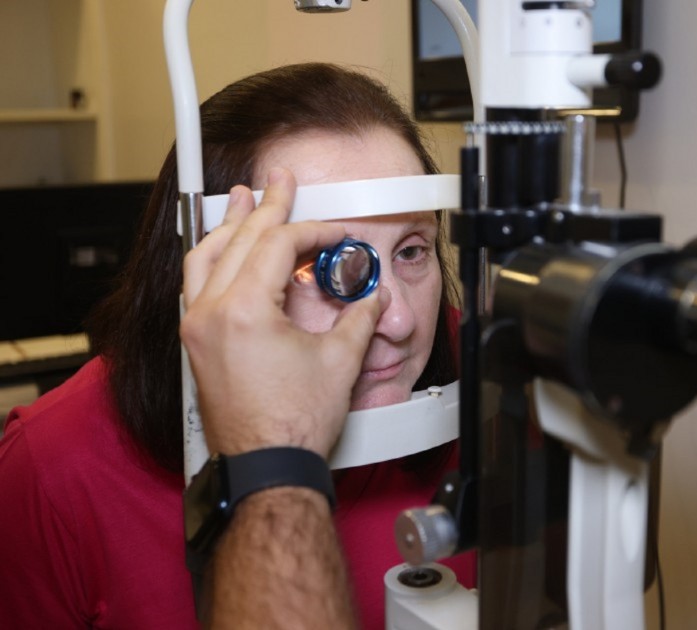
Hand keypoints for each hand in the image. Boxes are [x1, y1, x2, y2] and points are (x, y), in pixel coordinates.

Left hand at [180, 168, 388, 456]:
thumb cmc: (295, 424)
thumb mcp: (340, 361)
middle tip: (280, 181)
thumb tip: (371, 298)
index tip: (335, 232)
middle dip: (266, 207)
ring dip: (229, 225)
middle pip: (240, 240)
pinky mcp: (197, 344)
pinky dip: (213, 257)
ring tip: (242, 198)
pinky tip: (223, 249)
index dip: (313, 231)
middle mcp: (211, 314)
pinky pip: (196, 284)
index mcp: (244, 311)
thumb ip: (358, 318)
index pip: (278, 246)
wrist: (267, 467)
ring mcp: (198, 329)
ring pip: (206, 257)